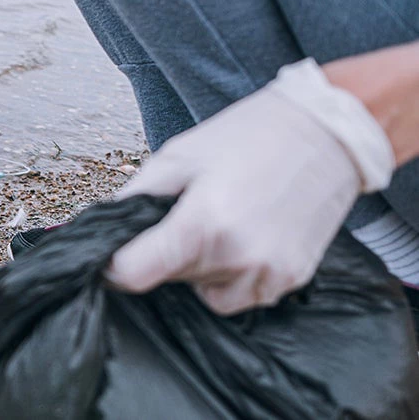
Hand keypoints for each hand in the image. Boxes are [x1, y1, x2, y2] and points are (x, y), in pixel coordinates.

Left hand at [107, 59, 393, 314]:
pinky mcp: (289, 281)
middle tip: (182, 214)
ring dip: (197, 269)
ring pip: (202, 293)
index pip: (133, 274)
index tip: (113, 253)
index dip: (113, 264)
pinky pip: (239, 295)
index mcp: (201, 224)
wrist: (329, 133)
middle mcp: (236, 257)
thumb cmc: (251, 136)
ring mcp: (267, 274)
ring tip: (217, 223)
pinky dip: (230, 275)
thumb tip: (100, 228)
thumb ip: (134, 197)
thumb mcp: (180, 155)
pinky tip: (242, 236)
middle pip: (168, 280)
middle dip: (162, 254)